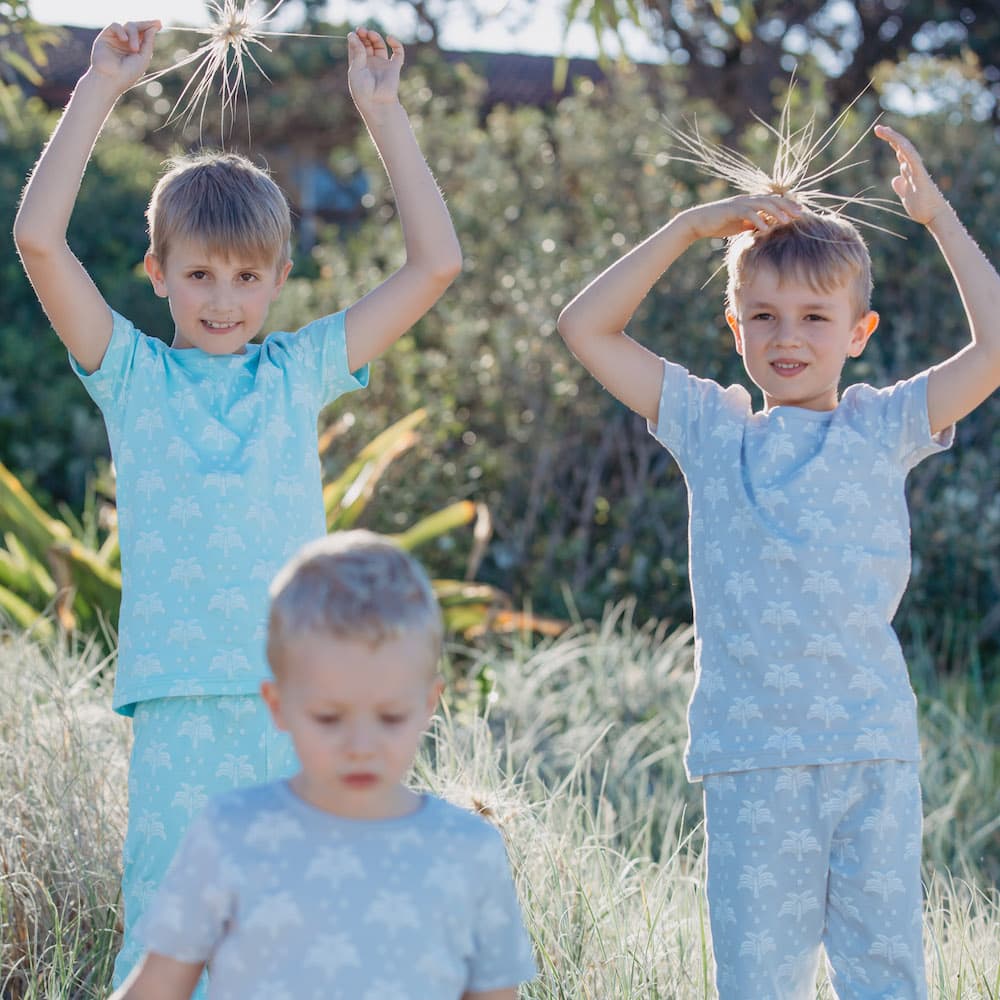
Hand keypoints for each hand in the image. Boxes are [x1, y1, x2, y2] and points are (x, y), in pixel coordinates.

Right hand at [90, 20, 160, 91]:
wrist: (110, 79)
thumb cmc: (128, 73)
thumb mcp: (143, 57)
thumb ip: (148, 42)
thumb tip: (154, 27)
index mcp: (136, 49)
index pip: (144, 34)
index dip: (151, 28)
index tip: (159, 23)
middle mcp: (126, 43)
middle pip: (137, 27)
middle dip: (146, 25)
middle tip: (156, 23)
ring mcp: (116, 39)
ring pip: (128, 26)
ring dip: (134, 34)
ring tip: (134, 49)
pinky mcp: (105, 36)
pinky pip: (115, 26)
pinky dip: (121, 31)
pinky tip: (124, 40)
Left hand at [347, 27, 403, 112]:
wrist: (378, 104)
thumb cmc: (363, 91)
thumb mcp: (356, 70)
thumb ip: (357, 52)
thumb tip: (352, 34)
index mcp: (358, 65)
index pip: (356, 46)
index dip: (355, 38)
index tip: (353, 34)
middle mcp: (370, 64)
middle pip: (367, 44)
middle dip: (364, 36)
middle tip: (362, 30)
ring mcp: (382, 65)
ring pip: (379, 45)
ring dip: (375, 37)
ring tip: (371, 34)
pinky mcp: (394, 67)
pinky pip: (398, 53)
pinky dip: (396, 44)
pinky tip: (390, 38)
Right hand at [679, 194, 802, 241]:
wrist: (697, 223)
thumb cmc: (718, 225)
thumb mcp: (740, 225)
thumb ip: (753, 224)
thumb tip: (766, 227)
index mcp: (750, 203)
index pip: (773, 201)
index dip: (787, 205)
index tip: (799, 212)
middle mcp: (747, 200)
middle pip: (772, 200)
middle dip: (787, 206)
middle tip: (800, 214)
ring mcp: (739, 203)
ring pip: (762, 204)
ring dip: (776, 212)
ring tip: (787, 221)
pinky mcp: (731, 209)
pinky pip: (748, 213)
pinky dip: (757, 220)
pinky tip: (765, 228)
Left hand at [875, 124, 949, 226]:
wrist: (933, 216)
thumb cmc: (922, 207)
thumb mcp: (906, 196)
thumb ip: (901, 186)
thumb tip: (895, 178)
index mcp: (910, 171)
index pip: (900, 152)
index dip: (892, 142)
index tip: (881, 134)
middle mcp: (914, 167)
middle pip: (902, 147)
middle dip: (891, 137)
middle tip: (879, 128)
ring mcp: (918, 170)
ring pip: (906, 149)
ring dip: (895, 139)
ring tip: (883, 130)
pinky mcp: (921, 176)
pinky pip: (913, 160)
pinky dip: (905, 150)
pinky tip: (897, 143)